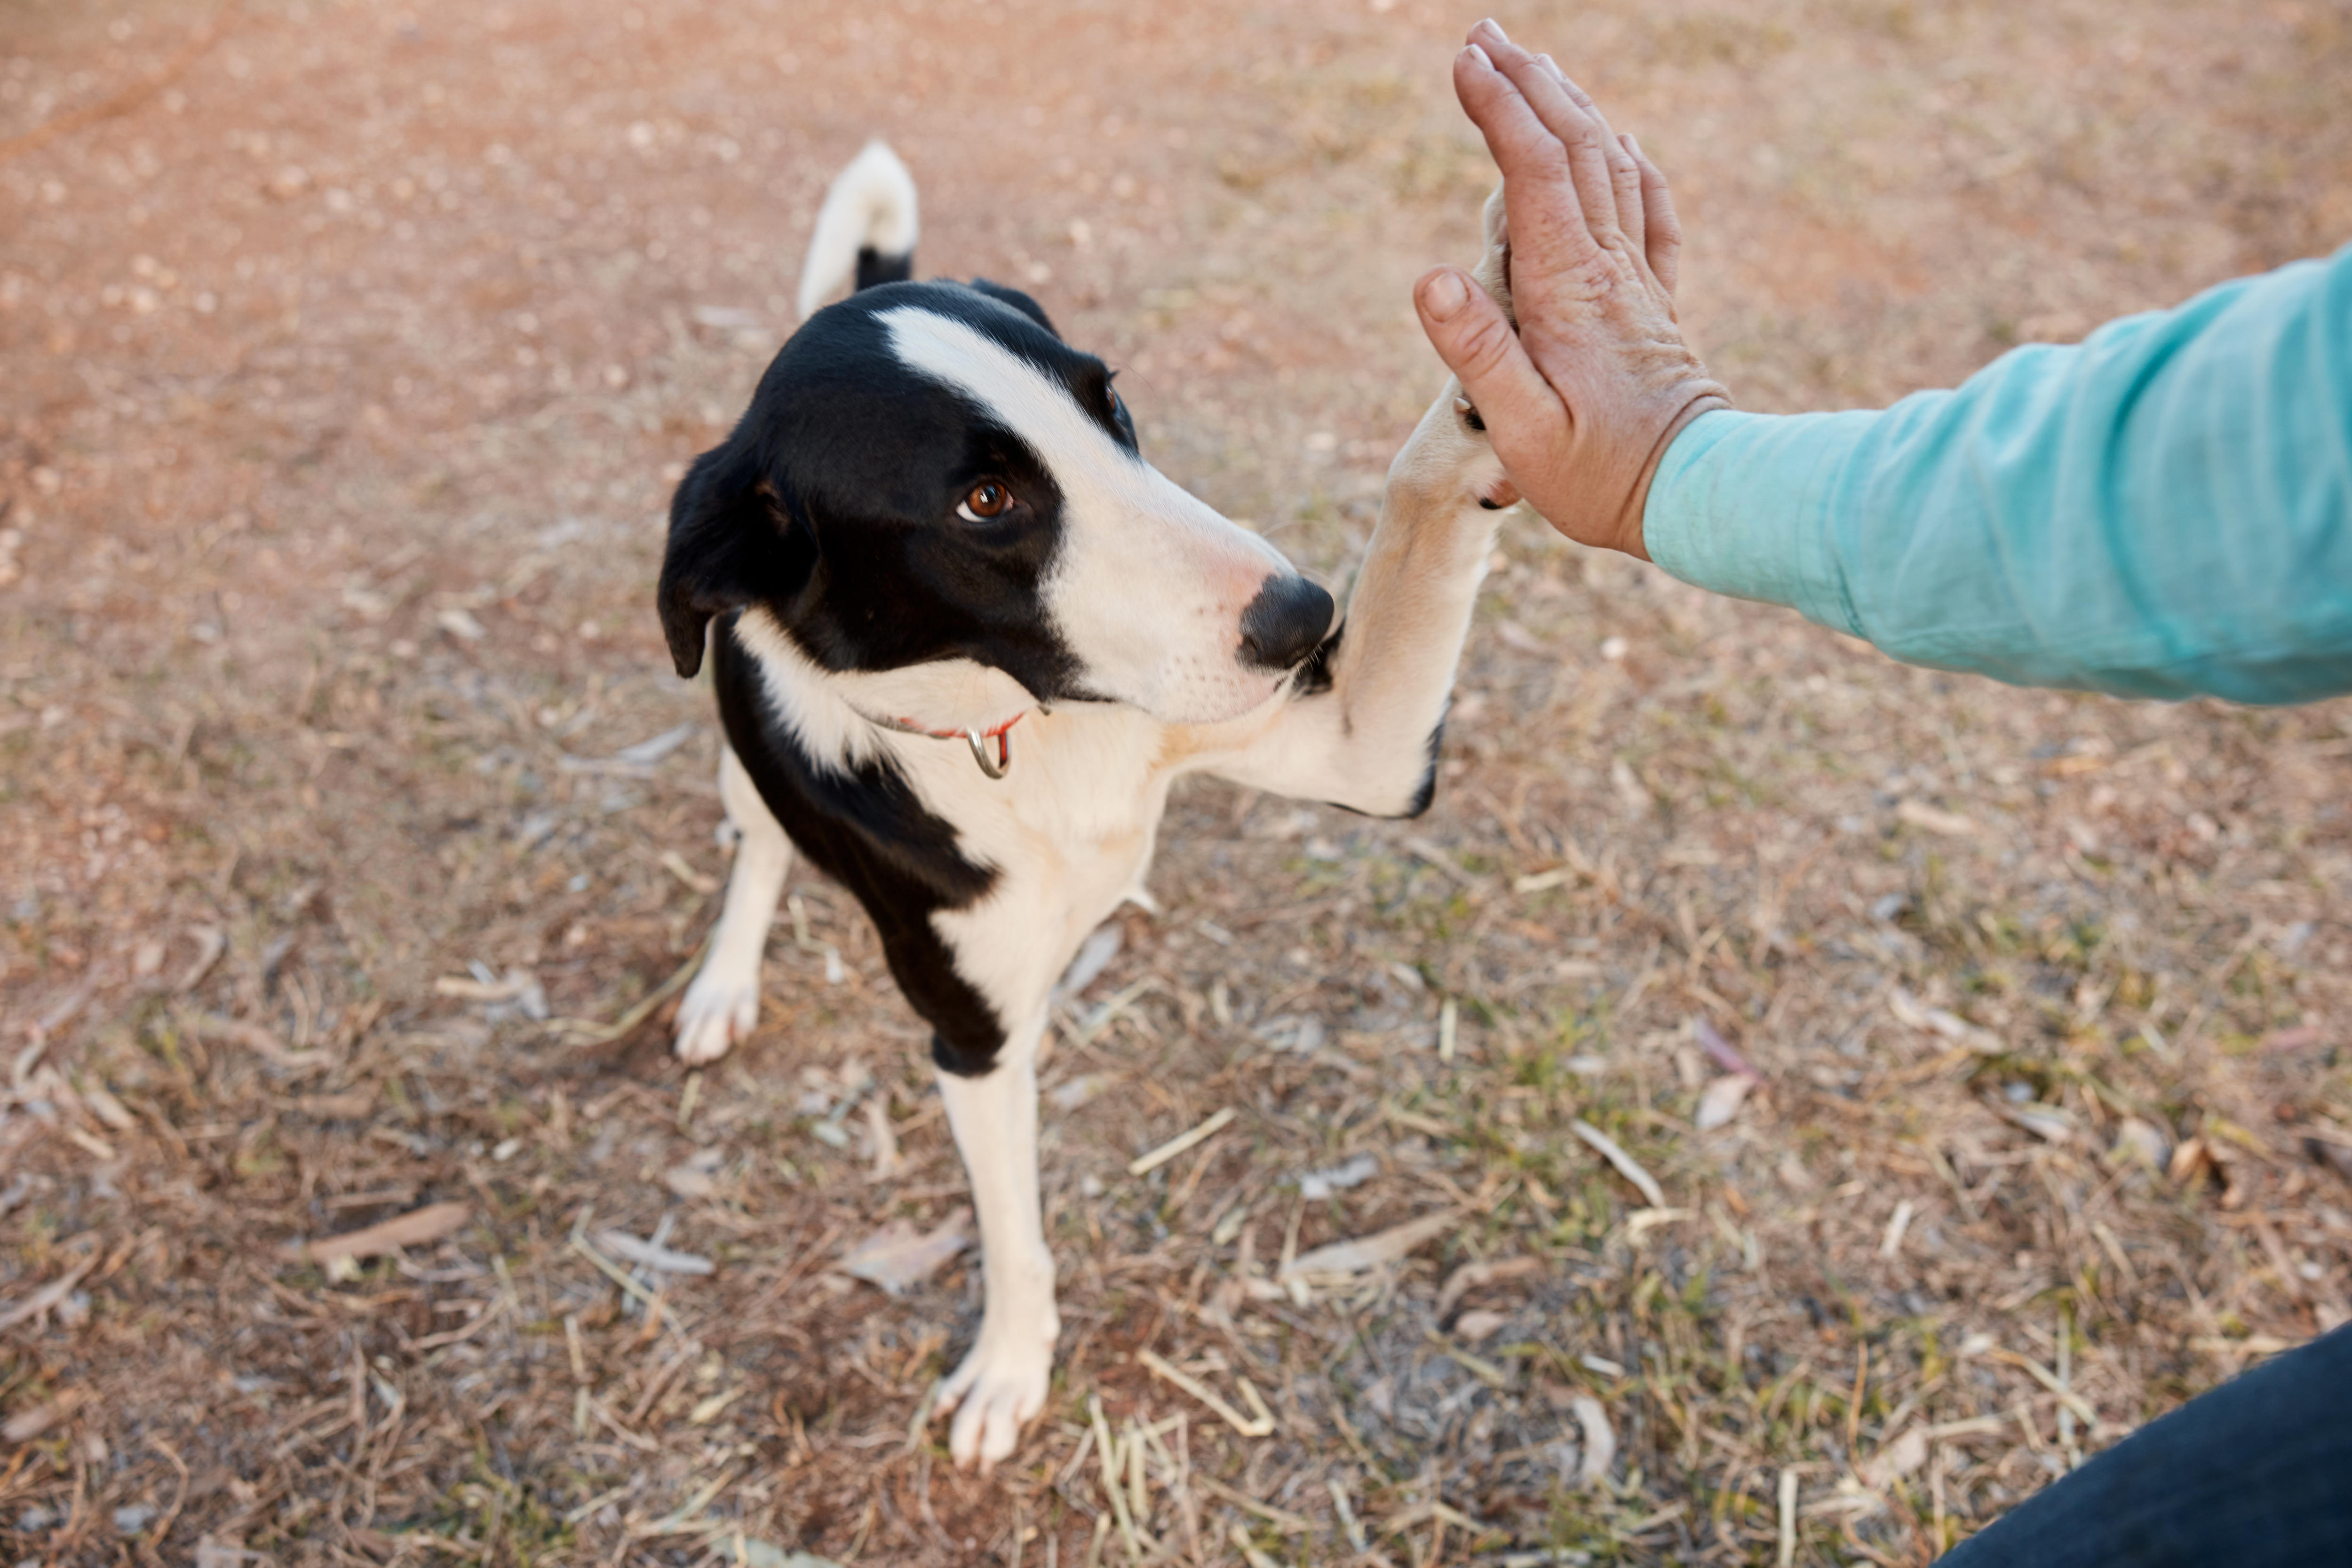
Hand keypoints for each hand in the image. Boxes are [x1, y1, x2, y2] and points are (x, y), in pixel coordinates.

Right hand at [1415, 20, 1729, 559]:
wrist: (1699, 496)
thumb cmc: (1603, 476)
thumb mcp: (1524, 429)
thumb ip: (1479, 353)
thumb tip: (1432, 278)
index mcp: (1568, 288)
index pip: (1534, 170)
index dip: (1500, 108)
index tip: (1466, 61)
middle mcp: (1608, 269)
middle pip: (1574, 147)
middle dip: (1529, 84)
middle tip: (1486, 36)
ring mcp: (1637, 282)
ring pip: (1610, 166)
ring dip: (1572, 108)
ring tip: (1537, 67)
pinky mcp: (1656, 305)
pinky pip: (1650, 214)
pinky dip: (1631, 166)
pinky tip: (1622, 144)